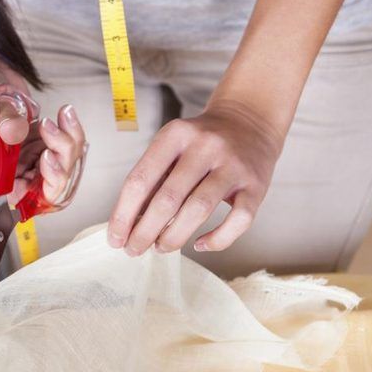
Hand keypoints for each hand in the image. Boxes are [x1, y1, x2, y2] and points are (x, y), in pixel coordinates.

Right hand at [0, 64, 85, 204]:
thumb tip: (15, 134)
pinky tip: (64, 115)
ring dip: (68, 143)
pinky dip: (70, 134)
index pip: (15, 197)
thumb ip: (5, 123)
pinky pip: (63, 151)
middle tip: (53, 133)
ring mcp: (26, 158)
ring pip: (59, 168)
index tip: (44, 160)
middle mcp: (9, 169)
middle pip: (44, 187)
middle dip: (59, 162)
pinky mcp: (38, 145)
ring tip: (61, 116)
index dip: (37, 188)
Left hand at [107, 101, 284, 254]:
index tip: (114, 239)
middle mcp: (205, 146)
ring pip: (199, 209)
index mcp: (175, 135)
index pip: (140, 179)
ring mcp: (233, 165)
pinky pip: (238, 220)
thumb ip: (151, 181)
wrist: (249, 121)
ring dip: (174, 237)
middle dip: (144, 232)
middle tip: (133, 250)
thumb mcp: (171, 148)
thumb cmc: (199, 145)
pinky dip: (217, 239)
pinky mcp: (257, 185)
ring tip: (161, 248)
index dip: (123, 214)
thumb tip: (126, 225)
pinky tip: (200, 245)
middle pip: (167, 199)